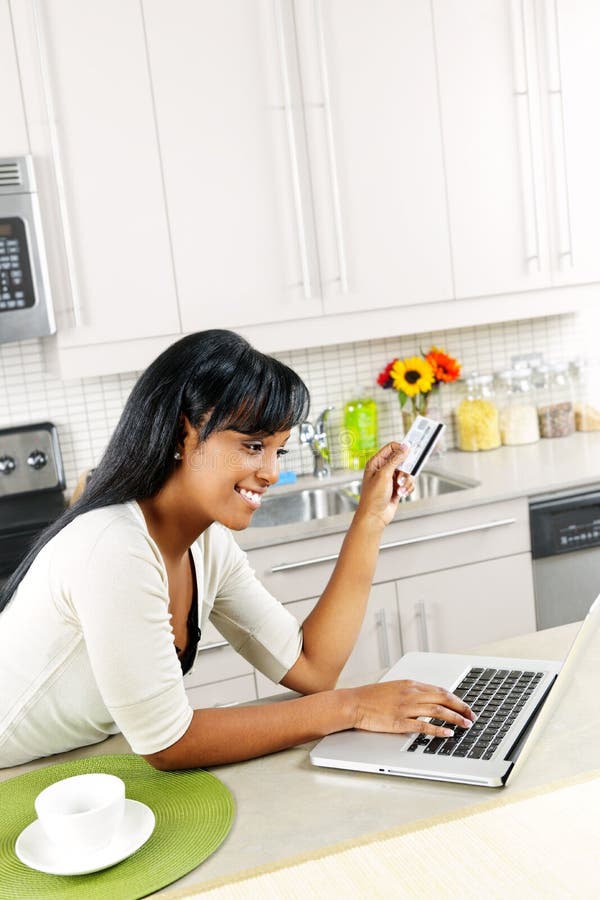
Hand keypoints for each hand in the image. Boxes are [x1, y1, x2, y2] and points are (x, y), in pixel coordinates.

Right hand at [348, 679, 475, 737]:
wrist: (354, 703)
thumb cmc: (371, 697)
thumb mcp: (395, 688)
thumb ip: (412, 692)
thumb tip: (428, 699)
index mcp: (410, 684)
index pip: (440, 690)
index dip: (456, 699)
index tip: (465, 706)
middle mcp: (410, 693)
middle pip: (443, 699)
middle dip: (461, 708)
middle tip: (472, 716)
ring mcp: (405, 707)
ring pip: (437, 711)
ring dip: (454, 718)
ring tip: (465, 724)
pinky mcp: (399, 721)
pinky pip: (423, 725)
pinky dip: (438, 729)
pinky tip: (447, 733)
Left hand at [356, 442, 414, 526]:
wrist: (375, 516)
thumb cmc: (373, 497)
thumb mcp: (384, 474)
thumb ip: (395, 459)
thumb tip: (404, 447)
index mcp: (376, 462)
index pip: (391, 447)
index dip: (401, 448)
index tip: (411, 452)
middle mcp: (384, 469)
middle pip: (402, 460)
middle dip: (405, 469)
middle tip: (402, 477)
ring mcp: (391, 479)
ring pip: (407, 472)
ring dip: (406, 481)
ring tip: (400, 488)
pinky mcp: (397, 488)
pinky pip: (408, 482)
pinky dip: (408, 488)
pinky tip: (402, 493)